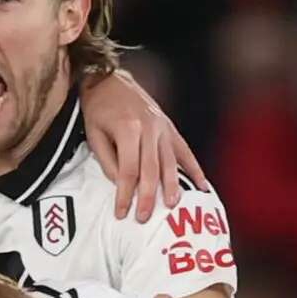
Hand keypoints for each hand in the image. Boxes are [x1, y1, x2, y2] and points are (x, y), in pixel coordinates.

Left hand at [78, 66, 200, 221]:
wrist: (110, 79)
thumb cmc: (99, 109)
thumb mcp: (94, 134)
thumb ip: (107, 161)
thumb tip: (120, 185)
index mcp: (127, 129)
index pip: (128, 171)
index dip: (125, 194)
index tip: (121, 213)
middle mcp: (149, 128)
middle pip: (151, 170)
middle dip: (148, 196)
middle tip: (144, 218)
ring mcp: (162, 127)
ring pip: (170, 162)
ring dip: (171, 186)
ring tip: (171, 205)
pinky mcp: (170, 127)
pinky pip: (185, 151)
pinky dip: (194, 169)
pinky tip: (202, 186)